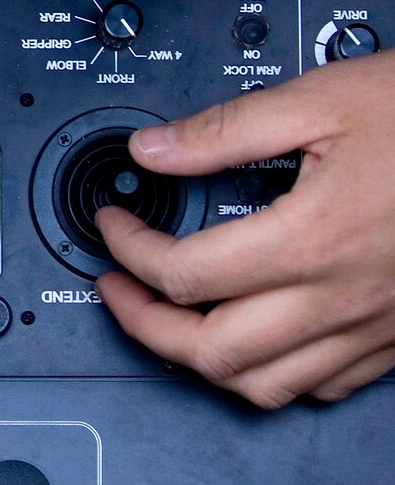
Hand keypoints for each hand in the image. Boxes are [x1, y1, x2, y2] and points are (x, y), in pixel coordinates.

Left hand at [95, 53, 394, 407]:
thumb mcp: (325, 97)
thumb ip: (228, 130)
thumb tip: (154, 150)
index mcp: (313, 239)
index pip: (185, 274)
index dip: (129, 251)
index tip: (114, 227)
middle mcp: (340, 298)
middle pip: (210, 352)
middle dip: (144, 326)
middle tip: (118, 289)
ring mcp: (373, 328)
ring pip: (264, 387)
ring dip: (200, 360)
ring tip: (171, 319)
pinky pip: (322, 387)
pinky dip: (272, 374)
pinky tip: (257, 337)